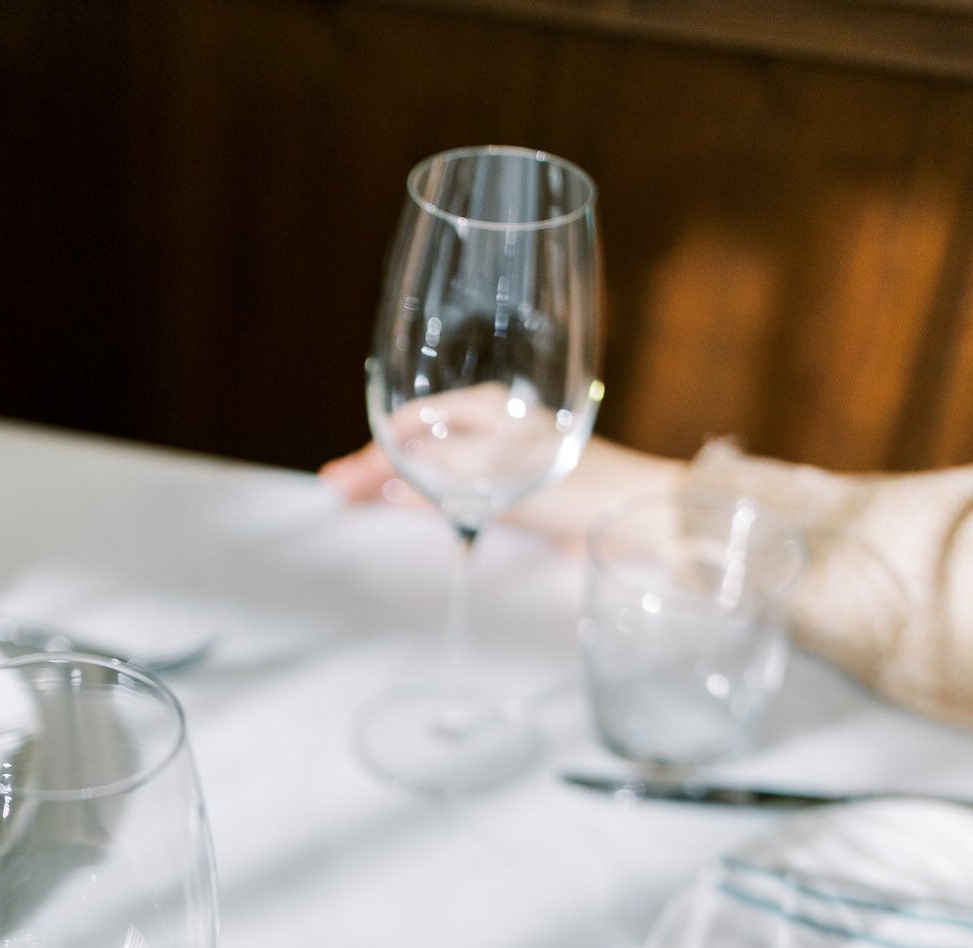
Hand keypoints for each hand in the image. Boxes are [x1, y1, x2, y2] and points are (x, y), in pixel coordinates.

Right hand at [321, 427, 680, 548]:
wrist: (632, 513)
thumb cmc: (573, 484)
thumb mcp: (494, 475)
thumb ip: (441, 475)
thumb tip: (393, 477)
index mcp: (486, 407)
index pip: (412, 427)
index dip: (373, 454)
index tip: (341, 480)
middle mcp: (493, 426)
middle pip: (420, 442)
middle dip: (379, 463)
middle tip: (340, 488)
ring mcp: (505, 456)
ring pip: (436, 466)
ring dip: (401, 481)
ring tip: (366, 498)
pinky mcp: (519, 487)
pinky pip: (460, 489)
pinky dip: (432, 499)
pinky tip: (418, 511)